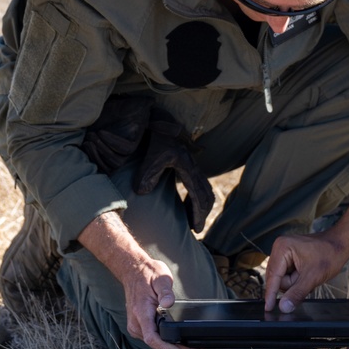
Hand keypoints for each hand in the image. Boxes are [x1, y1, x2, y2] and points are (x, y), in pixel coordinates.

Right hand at [79, 212, 204, 348]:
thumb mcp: (160, 278)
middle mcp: (136, 323)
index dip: (168, 348)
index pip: (153, 339)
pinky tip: (176, 340)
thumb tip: (169, 302)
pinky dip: (164, 341)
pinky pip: (152, 338)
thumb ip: (165, 291)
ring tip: (189, 347)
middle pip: (156, 345)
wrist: (133, 270)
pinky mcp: (138, 325)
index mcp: (141, 313)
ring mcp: (136, 325)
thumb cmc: (147, 273)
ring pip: (154, 343)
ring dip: (170, 347)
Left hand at [135, 109, 214, 231]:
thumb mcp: (150, 155)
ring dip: (201, 205)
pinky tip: (187, 203)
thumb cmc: (153, 137)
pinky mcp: (187, 163)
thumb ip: (147, 173)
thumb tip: (142, 192)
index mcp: (187, 166)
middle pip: (206, 193)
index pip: (198, 194)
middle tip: (196, 229)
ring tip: (193, 219)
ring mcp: (191, 164)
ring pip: (204, 188)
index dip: (198, 213)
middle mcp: (193, 166)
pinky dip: (196, 196)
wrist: (156, 120)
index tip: (196, 228)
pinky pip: (198, 183)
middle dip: (203, 212)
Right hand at [264, 232, 348, 313]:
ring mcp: (284, 252)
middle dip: (292, 284)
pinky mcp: (289, 257)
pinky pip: (288, 275)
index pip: (273, 276)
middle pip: (277, 279)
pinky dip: (297, 279)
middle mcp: (280, 248)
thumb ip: (296, 293)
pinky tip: (307, 274)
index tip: (268, 307)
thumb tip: (284, 306)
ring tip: (309, 274)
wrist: (340, 245)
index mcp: (282, 248)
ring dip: (296, 282)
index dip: (271, 294)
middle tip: (307, 278)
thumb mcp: (313, 277)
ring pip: (283, 279)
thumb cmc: (329, 254)